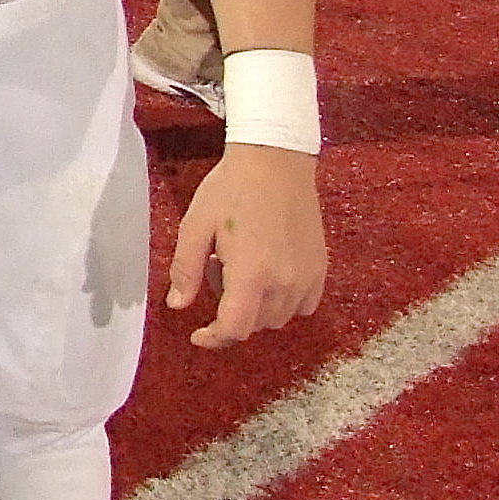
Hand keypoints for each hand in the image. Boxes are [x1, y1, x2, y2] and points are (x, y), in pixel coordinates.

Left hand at [168, 144, 325, 349]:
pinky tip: (267, 271)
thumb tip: (178, 306)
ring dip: (255, 307)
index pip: (235, 328)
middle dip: (230, 313)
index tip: (197, 335)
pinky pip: (303, 305)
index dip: (214, 339)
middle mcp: (285, 282)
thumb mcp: (195, 225)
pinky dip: (282, 301)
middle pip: (256, 325)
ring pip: (279, 318)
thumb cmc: (230, 190)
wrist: (276, 161)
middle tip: (218, 269)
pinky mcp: (321, 268)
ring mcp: (308, 277)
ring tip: (241, 264)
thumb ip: (186, 269)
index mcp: (251, 274)